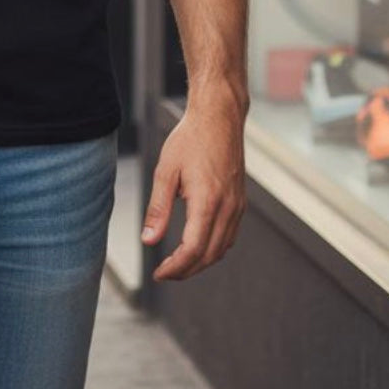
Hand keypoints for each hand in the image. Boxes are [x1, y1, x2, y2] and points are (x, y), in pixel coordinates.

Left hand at [141, 89, 247, 281]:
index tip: (159, 274)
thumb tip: (148, 241)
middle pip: (210, 256)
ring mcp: (238, 205)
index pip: (193, 250)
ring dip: (202, 261)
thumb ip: (158, 208)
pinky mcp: (240, 200)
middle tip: (165, 273)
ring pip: (223, 248)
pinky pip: (230, 235)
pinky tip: (198, 244)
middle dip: (187, 270)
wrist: (219, 115)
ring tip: (179, 263)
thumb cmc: (190, 138)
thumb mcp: (166, 171)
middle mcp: (228, 208)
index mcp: (208, 202)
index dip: (176, 268)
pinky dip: (214, 247)